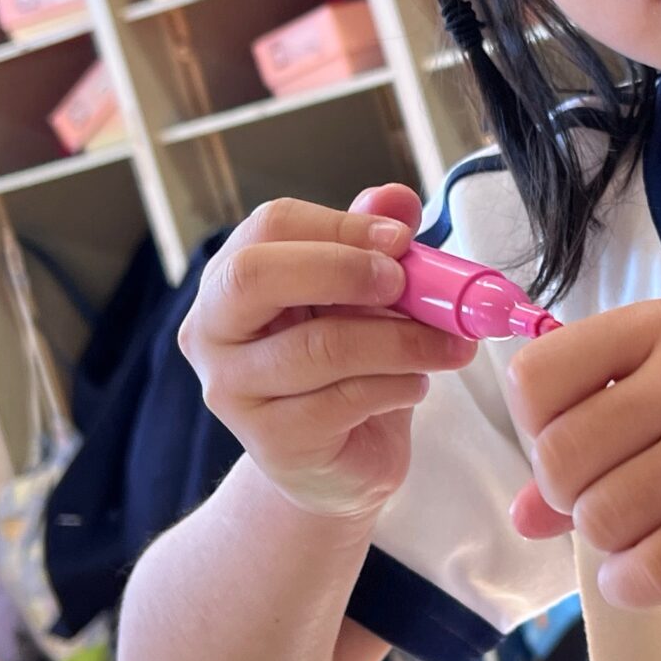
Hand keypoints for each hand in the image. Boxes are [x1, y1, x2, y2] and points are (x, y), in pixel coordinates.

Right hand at [179, 185, 474, 521]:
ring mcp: (233, 390)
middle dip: (343, 269)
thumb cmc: (345, 369)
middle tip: (405, 283)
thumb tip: (396, 197)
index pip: (271, 226)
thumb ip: (374, 245)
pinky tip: (415, 385)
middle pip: (255, 276)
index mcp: (231, 279)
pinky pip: (343, 399)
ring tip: (447, 345)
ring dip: (401, 339)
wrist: (337, 463)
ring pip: (319, 346)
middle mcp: (213, 332)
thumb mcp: (363, 299)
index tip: (402, 240)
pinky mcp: (271, 442)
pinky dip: (396, 385)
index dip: (342, 226)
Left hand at [503, 301, 660, 607]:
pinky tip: (643, 572)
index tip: (573, 442)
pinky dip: (630, 584)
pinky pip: (653, 568)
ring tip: (640, 526)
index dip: (534, 424)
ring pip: (600, 518)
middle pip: (560, 457)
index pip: (536, 377)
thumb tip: (522, 515)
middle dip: (565, 493)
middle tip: (605, 495)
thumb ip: (591, 431)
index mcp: (659, 327)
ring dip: (604, 540)